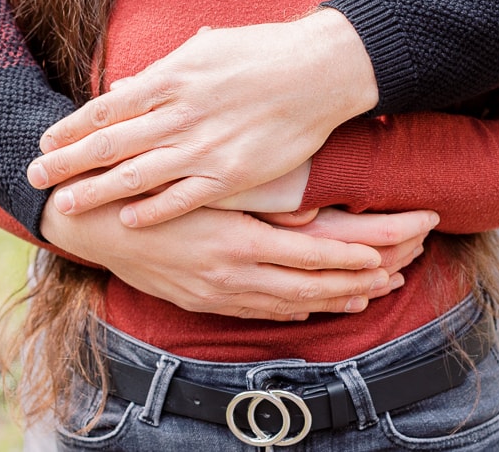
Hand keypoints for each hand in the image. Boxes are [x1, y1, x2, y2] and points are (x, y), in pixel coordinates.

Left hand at [29, 10, 377, 224]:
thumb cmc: (263, 52)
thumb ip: (162, 71)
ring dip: (95, 192)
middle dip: (67, 163)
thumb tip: (123, 86)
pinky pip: (182, 199)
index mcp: (171, 79)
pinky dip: (152, 211)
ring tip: (64, 206)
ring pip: (136, 176)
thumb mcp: (206, 48)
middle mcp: (180, 114)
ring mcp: (204, 147)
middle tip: (33, 178)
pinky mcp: (231, 175)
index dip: (71, 128)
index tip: (45, 143)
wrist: (319, 71)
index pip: (106, 108)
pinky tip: (127, 220)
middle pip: (110, 144)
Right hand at [40, 200, 436, 320]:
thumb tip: (309, 217)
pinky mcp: (207, 300)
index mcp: (243, 240)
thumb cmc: (155, 189)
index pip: (317, 254)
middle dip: (363, 277)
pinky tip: (318, 307)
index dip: (358, 255)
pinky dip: (297, 311)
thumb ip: (259, 205)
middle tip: (403, 267)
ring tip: (375, 290)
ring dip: (337, 298)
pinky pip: (263, 312)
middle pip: (316, 285)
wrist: (95, 221)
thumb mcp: (207, 186)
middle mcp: (237, 274)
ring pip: (294, 304)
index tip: (393, 249)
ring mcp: (222, 293)